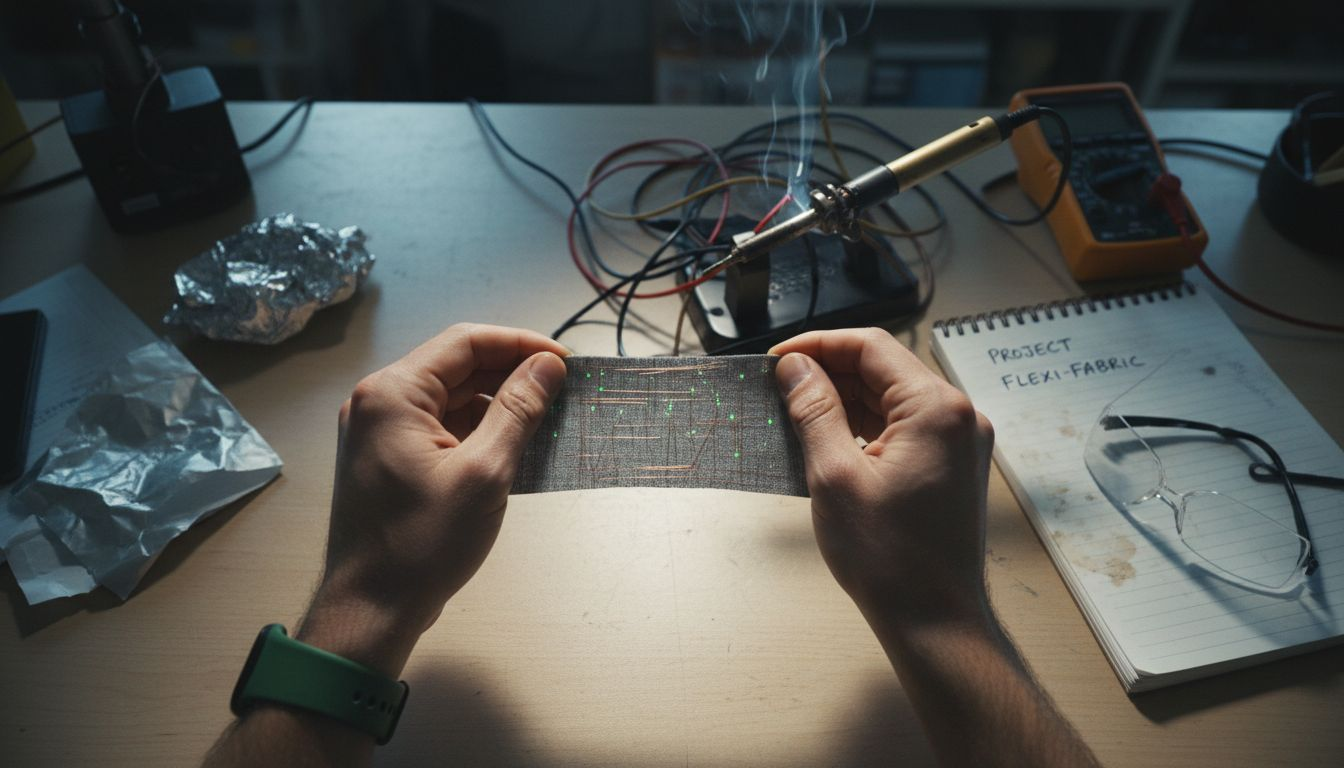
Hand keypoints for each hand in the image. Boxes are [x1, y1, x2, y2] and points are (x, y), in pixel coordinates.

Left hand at [310, 324, 567, 665]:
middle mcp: (378, 403)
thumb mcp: (484, 473)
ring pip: (452, 398)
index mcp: (392, 394)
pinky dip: (478, 431)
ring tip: (547, 423)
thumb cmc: (421, 546)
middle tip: (563, 393)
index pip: (466, 342)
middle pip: (458, 367)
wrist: (370, 610)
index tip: (565, 363)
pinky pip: (441, 427)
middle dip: (513, 375)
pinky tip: (514, 449)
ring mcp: (380, 432)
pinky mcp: (389, 458)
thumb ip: (518, 410)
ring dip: (498, 405)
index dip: (521, 345)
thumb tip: (548, 366)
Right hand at [770, 328, 994, 629]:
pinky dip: (863, 426)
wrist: (934, 620)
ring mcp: (959, 442)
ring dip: (844, 400)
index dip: (818, 345)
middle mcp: (957, 417)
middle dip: (828, 373)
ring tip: (795, 415)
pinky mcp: (951, 465)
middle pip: (883, 369)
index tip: (778, 359)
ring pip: (891, 398)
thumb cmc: (892, 560)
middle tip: (779, 388)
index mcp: (937, 410)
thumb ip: (814, 411)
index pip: (870, 347)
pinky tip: (827, 439)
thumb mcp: (835, 476)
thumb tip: (795, 369)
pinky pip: (902, 426)